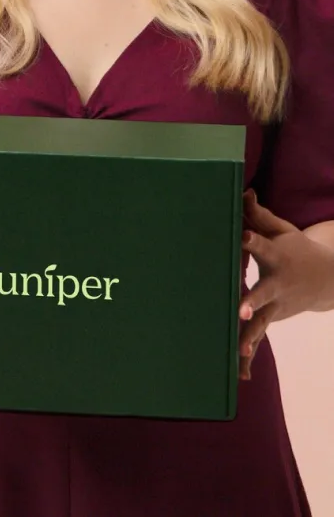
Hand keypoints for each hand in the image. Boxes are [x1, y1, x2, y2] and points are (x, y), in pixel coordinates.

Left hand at [238, 189, 333, 380]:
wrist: (327, 279)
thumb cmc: (295, 248)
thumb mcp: (282, 229)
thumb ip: (259, 215)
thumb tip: (244, 192)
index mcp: (276, 256)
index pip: (263, 245)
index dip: (252, 241)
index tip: (242, 237)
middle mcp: (277, 283)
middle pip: (263, 292)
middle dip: (252, 301)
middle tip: (241, 309)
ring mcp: (277, 304)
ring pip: (262, 321)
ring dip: (251, 335)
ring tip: (240, 351)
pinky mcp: (274, 318)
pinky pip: (260, 335)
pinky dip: (251, 352)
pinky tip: (241, 372)